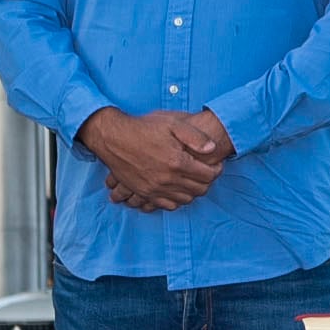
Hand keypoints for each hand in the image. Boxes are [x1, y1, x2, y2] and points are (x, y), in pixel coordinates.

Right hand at [81, 107, 226, 211]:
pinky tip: (177, 189)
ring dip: (193, 191)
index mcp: (177, 162)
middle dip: (207, 182)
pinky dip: (176, 200)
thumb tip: (212, 148)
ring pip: (185, 200)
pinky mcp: (144, 192)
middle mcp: (167, 179)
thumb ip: (195, 137)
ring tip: (193, 180)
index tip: (216, 165)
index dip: (216, 170)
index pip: (208, 176)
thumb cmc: (144, 128)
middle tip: (206, 172)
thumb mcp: (172, 124)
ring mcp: (154, 188)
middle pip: (199, 190)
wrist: (113, 137)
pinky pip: (167, 205)